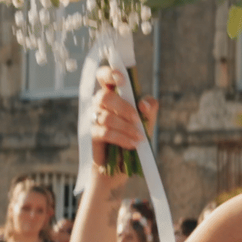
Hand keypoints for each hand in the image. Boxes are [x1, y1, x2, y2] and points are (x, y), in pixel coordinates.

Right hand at [87, 67, 156, 184]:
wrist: (121, 168)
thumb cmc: (132, 138)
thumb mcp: (146, 122)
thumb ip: (149, 109)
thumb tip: (144, 103)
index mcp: (111, 95)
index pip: (103, 76)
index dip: (109, 73)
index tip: (122, 79)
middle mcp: (98, 104)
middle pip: (104, 96)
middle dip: (124, 107)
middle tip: (137, 119)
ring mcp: (93, 119)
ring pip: (107, 117)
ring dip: (126, 127)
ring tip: (139, 137)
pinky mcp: (91, 135)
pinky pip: (106, 133)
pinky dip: (122, 138)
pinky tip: (132, 144)